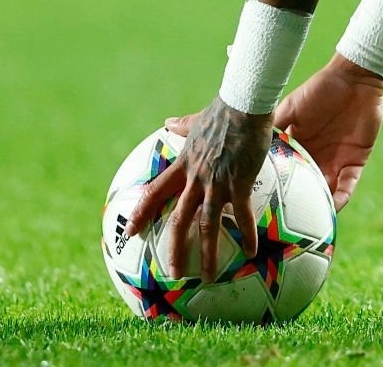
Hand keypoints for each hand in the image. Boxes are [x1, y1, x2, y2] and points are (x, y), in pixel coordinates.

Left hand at [125, 97, 270, 281]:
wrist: (243, 104)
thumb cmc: (223, 110)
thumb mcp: (197, 120)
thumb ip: (182, 126)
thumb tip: (168, 122)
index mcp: (184, 165)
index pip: (155, 193)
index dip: (141, 213)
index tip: (130, 231)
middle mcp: (195, 179)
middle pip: (177, 220)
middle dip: (173, 249)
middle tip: (172, 272)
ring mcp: (215, 184)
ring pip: (206, 226)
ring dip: (207, 254)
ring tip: (209, 277)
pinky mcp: (238, 184)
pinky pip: (241, 217)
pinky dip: (246, 235)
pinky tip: (252, 251)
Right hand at [272, 54, 382, 210]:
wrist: (353, 80)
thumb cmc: (319, 89)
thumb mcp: (290, 109)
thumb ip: (273, 127)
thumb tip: (248, 143)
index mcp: (297, 145)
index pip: (284, 171)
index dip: (274, 186)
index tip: (260, 201)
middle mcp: (314, 157)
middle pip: (303, 187)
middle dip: (295, 204)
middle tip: (279, 221)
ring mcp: (335, 161)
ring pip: (324, 191)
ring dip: (317, 206)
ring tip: (306, 225)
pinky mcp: (355, 162)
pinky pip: (348, 186)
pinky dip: (340, 198)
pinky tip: (332, 209)